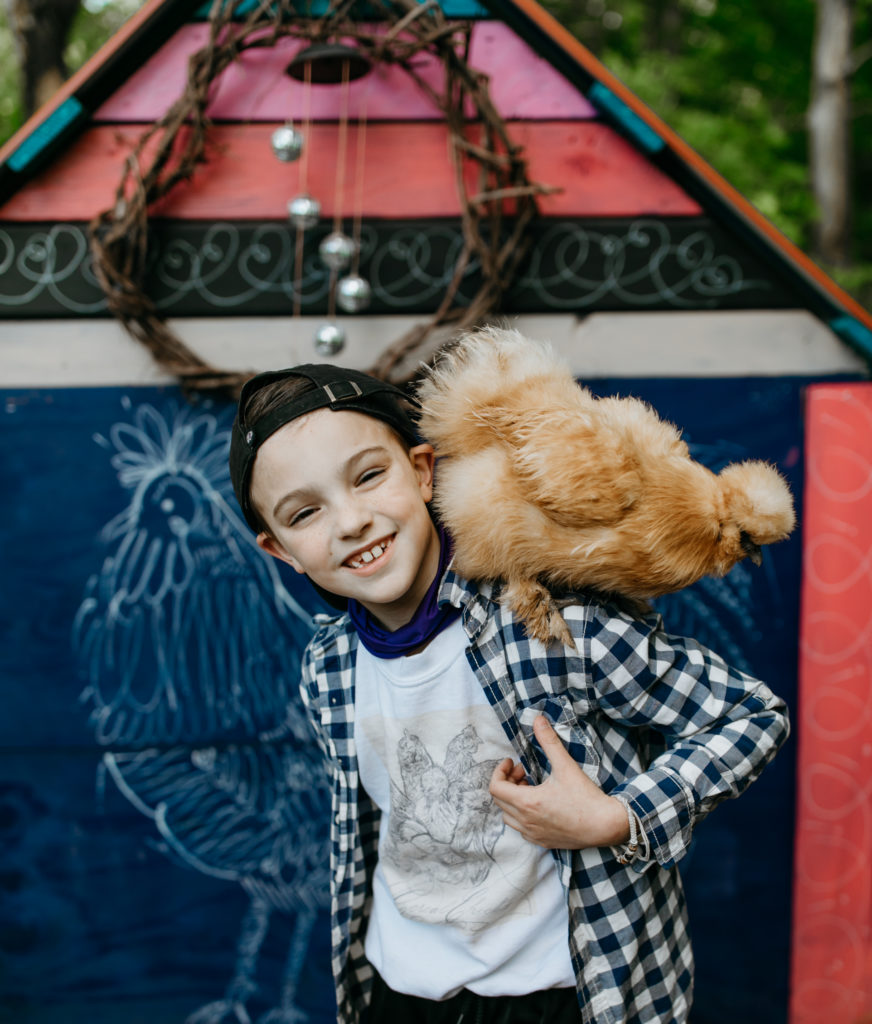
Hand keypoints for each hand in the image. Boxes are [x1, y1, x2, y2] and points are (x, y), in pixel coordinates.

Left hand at [489, 715, 629, 849]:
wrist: (605, 825)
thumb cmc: (585, 797)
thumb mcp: (565, 765)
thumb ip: (549, 741)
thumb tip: (538, 719)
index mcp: (527, 803)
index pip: (495, 788)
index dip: (500, 771)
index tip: (513, 762)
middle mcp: (526, 821)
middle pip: (499, 800)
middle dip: (508, 782)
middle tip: (524, 771)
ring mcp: (533, 834)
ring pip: (508, 816)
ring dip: (513, 799)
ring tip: (531, 787)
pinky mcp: (542, 842)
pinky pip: (521, 829)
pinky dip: (521, 815)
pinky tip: (538, 805)